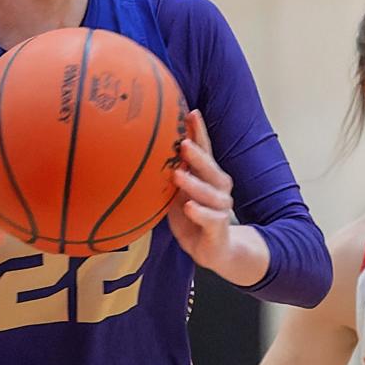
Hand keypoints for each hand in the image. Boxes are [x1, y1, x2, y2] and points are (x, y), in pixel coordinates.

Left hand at [168, 111, 235, 269]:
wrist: (214, 251)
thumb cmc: (193, 219)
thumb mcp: (178, 196)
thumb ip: (170, 177)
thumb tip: (142, 155)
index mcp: (209, 178)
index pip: (205, 151)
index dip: (200, 132)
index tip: (192, 112)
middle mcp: (219, 189)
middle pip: (211, 168)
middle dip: (198, 155)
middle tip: (184, 144)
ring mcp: (222, 209)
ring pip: (211, 193)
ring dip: (194, 184)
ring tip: (177, 175)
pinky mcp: (219, 228)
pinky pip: (211, 218)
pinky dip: (200, 212)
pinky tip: (189, 206)